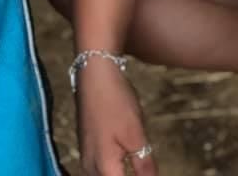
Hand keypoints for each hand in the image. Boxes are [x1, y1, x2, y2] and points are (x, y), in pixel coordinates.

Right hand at [76, 59, 156, 175]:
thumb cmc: (114, 101)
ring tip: (140, 165)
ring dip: (121, 173)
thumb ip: (144, 165)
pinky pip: (101, 167)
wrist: (94, 72)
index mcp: (104, 169)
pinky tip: (126, 160)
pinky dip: (115, 168)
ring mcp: (87, 156)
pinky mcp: (87, 145)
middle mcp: (90, 167)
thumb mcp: (136, 134)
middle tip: (146, 167)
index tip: (150, 172)